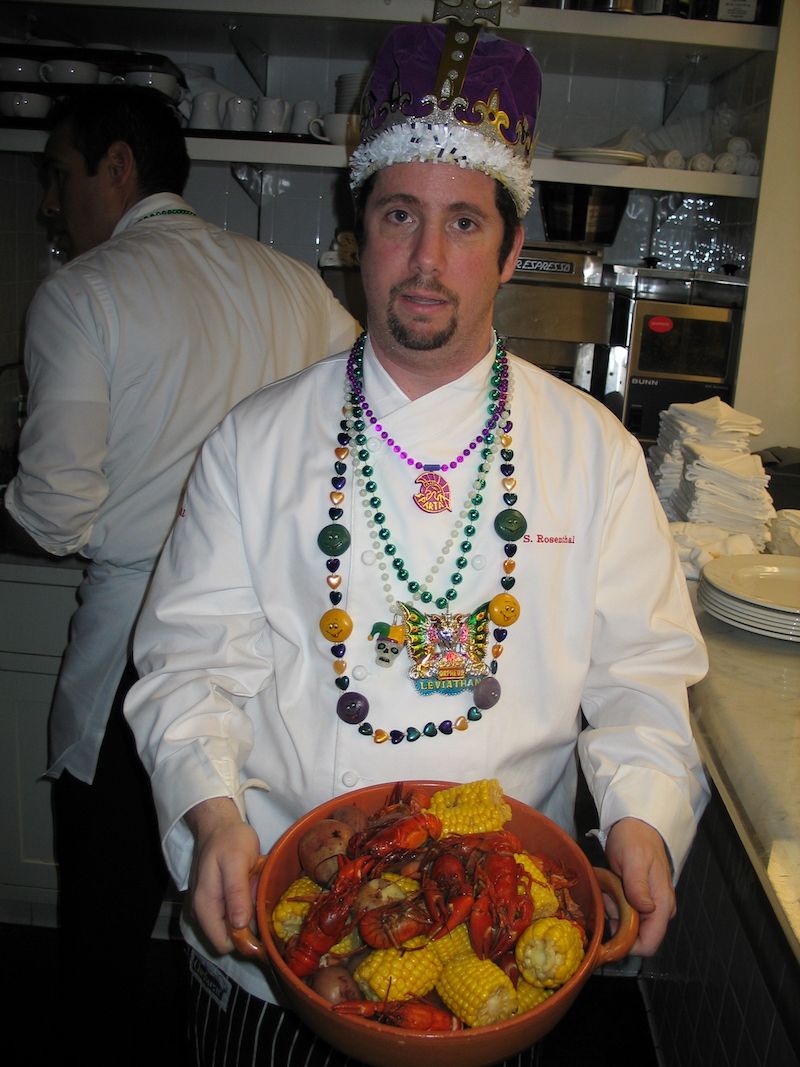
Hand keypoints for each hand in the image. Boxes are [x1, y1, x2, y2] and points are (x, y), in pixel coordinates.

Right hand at [185, 797, 260, 953]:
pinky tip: (250, 888)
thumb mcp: (237, 861)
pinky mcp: (213, 901)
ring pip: (232, 927)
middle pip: (229, 938)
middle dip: (249, 924)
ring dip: (248, 914)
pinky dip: (244, 906)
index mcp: (205, 906)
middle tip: (259, 897)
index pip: (224, 944)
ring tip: (254, 889)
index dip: (246, 940)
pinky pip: (232, 914)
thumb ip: (236, 893)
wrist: (218, 824)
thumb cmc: (230, 840)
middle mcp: (201, 912)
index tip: (264, 922)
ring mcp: (206, 908)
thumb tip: (240, 925)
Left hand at [604, 817, 675, 955]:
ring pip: (627, 924)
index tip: (608, 931)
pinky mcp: (640, 899)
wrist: (636, 824)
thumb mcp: (634, 860)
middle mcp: (659, 910)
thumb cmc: (635, 840)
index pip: (649, 944)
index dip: (628, 946)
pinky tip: (610, 885)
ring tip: (609, 885)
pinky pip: (624, 912)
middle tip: (608, 895)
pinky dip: (613, 903)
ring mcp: (649, 905)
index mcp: (662, 905)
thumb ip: (638, 886)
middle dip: (616, 922)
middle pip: (635, 936)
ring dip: (612, 910)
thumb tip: (646, 910)